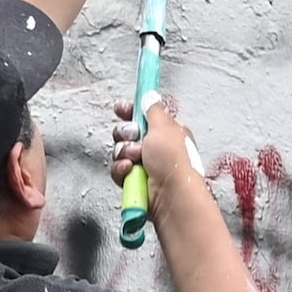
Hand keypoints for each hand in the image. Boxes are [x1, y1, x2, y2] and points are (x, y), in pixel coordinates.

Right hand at [117, 95, 212, 229]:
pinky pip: (118, 170)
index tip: (121, 109)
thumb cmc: (173, 161)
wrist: (171, 195)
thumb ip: (153, 109)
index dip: (131, 112)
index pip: (143, 116)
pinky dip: (122, 170)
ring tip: (136, 159)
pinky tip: (130, 171)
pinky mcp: (136, 181)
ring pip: (120, 151)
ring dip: (125, 153)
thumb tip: (150, 96)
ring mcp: (145, 165)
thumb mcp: (163, 126)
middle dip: (126, 134)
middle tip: (134, 138)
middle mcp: (156, 148)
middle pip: (127, 133)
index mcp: (166, 132)